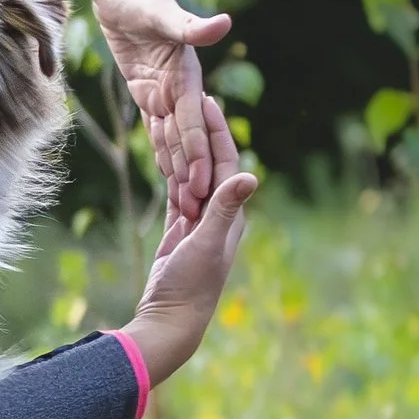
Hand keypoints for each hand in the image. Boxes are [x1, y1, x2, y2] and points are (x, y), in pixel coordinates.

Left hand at [76, 0, 231, 223]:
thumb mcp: (162, 13)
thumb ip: (191, 26)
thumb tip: (224, 24)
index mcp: (187, 77)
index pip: (192, 124)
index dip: (196, 154)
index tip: (203, 184)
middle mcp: (180, 89)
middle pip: (186, 140)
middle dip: (192, 174)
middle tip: (195, 211)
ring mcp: (165, 92)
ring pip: (172, 140)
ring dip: (178, 170)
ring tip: (185, 203)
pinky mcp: (148, 92)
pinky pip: (157, 128)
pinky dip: (163, 151)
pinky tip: (168, 174)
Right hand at [120, 99, 254, 391]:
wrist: (173, 321)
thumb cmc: (191, 286)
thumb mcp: (206, 243)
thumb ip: (224, 209)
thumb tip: (250, 175)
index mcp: (229, 214)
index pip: (226, 163)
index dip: (218, 131)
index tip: (209, 100)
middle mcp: (219, 215)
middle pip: (212, 165)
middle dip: (205, 132)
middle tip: (195, 98)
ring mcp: (199, 224)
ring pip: (195, 177)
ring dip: (190, 150)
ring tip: (180, 121)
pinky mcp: (180, 234)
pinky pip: (178, 196)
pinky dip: (175, 175)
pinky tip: (169, 161)